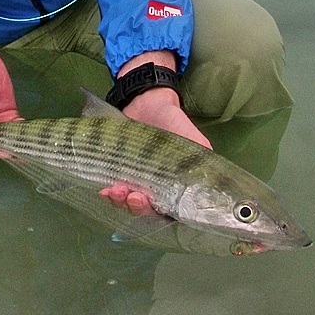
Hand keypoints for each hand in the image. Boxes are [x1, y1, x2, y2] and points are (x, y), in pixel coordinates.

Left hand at [100, 51, 211, 216]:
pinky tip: (104, 190)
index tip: (150, 203)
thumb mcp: (192, 138)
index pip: (167, 210)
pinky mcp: (118, 173)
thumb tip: (209, 177)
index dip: (158, 212)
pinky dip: (109, 193)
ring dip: (121, 201)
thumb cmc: (172, 122)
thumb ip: (200, 157)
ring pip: (127, 202)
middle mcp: (154, 188)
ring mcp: (135, 182)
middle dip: (137, 207)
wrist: (146, 102)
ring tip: (116, 191)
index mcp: (174, 186)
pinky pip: (113, 189)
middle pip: (146, 210)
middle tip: (133, 198)